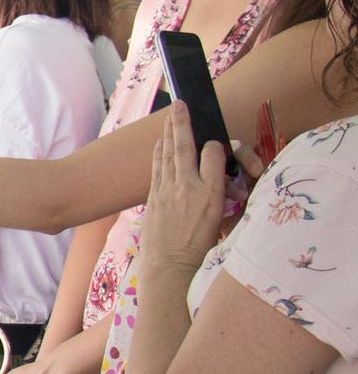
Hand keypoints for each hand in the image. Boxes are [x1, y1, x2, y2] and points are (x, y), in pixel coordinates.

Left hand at [142, 104, 226, 275]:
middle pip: (185, 147)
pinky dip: (159, 154)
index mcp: (212, 195)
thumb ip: (219, 196)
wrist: (171, 268)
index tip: (215, 143)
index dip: (215, 145)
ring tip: (170, 117)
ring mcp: (167, 192)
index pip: (214, 155)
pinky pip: (157, 169)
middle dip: (182, 123)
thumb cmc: (201, 250)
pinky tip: (160, 145)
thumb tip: (219, 183)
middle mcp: (188, 189)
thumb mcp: (220, 222)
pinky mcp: (154, 199)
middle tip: (180, 104)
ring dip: (168, 134)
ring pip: (167, 155)